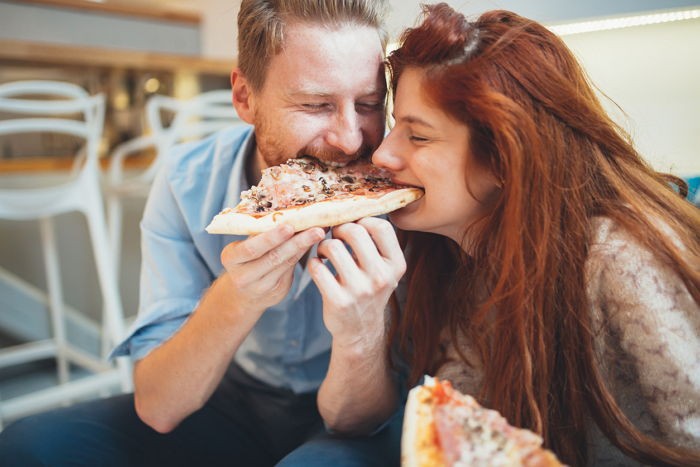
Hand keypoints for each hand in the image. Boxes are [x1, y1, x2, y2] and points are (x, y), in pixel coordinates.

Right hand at [220, 224, 324, 315]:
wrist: (242, 294)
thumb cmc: (244, 260)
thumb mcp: (242, 248)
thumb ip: (259, 234)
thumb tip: (288, 210)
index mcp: (231, 258)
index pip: (251, 249)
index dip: (271, 238)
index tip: (289, 226)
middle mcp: (243, 275)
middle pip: (273, 257)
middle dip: (297, 242)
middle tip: (316, 229)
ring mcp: (261, 286)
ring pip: (286, 263)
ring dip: (305, 246)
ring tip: (320, 232)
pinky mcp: (277, 291)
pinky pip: (292, 269)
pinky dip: (304, 254)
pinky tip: (315, 243)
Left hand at [309, 217, 405, 350]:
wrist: (360, 330)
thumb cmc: (368, 289)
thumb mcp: (383, 269)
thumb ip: (375, 244)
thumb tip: (353, 209)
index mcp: (396, 265)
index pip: (380, 226)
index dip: (362, 220)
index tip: (353, 227)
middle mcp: (381, 277)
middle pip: (354, 231)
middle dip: (339, 229)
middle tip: (334, 236)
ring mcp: (360, 290)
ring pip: (332, 247)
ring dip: (323, 246)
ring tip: (325, 253)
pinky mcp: (338, 301)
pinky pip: (317, 267)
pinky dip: (314, 264)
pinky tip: (319, 268)